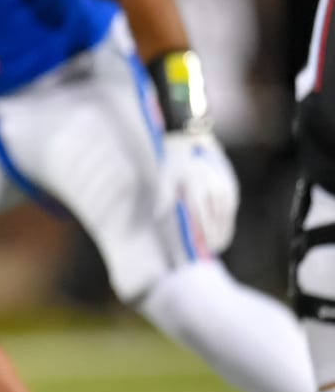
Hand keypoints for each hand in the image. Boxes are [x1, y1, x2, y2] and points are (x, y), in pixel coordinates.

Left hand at [159, 130, 239, 254]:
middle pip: (218, 219)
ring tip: (218, 245)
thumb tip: (159, 216)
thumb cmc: (175, 162)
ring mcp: (226, 186)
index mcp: (197, 186)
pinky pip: (231, 208)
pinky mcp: (232, 185)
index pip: (202, 217)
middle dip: (215, 237)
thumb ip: (164, 197)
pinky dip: (228, 220)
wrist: (193, 141)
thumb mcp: (165, 176)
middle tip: (210, 250)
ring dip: (224, 231)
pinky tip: (223, 230)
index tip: (202, 247)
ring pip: (228, 215)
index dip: (203, 234)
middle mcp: (215, 187)